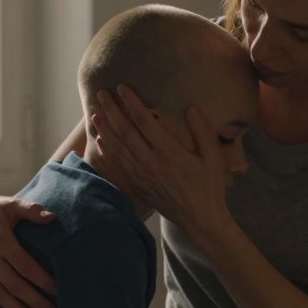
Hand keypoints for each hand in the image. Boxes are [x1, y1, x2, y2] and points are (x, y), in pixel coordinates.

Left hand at [91, 86, 231, 236]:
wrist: (200, 219)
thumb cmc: (209, 186)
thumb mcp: (213, 157)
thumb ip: (202, 131)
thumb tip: (190, 108)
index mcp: (169, 152)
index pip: (145, 121)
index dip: (131, 103)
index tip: (122, 87)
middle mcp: (150, 162)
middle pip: (125, 132)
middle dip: (112, 111)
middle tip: (101, 94)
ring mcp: (141, 175)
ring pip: (118, 148)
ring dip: (104, 129)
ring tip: (95, 113)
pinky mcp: (138, 185)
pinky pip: (118, 165)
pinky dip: (107, 151)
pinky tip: (100, 140)